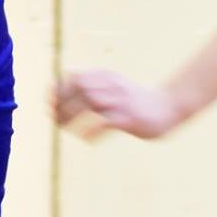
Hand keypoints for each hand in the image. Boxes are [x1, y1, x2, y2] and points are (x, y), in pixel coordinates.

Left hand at [53, 70, 186, 139]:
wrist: (167, 107)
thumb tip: (64, 85)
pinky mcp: (129, 118)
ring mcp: (121, 101)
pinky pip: (105, 122)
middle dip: (62, 103)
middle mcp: (112, 86)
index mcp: (106, 77)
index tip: (49, 103)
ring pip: (90, 103)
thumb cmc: (135, 101)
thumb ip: (92, 86)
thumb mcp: (113, 87)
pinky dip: (92, 131)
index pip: (75, 78)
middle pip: (79, 89)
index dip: (58, 90)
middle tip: (53, 118)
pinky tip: (86, 139)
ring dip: (72, 116)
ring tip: (64, 128)